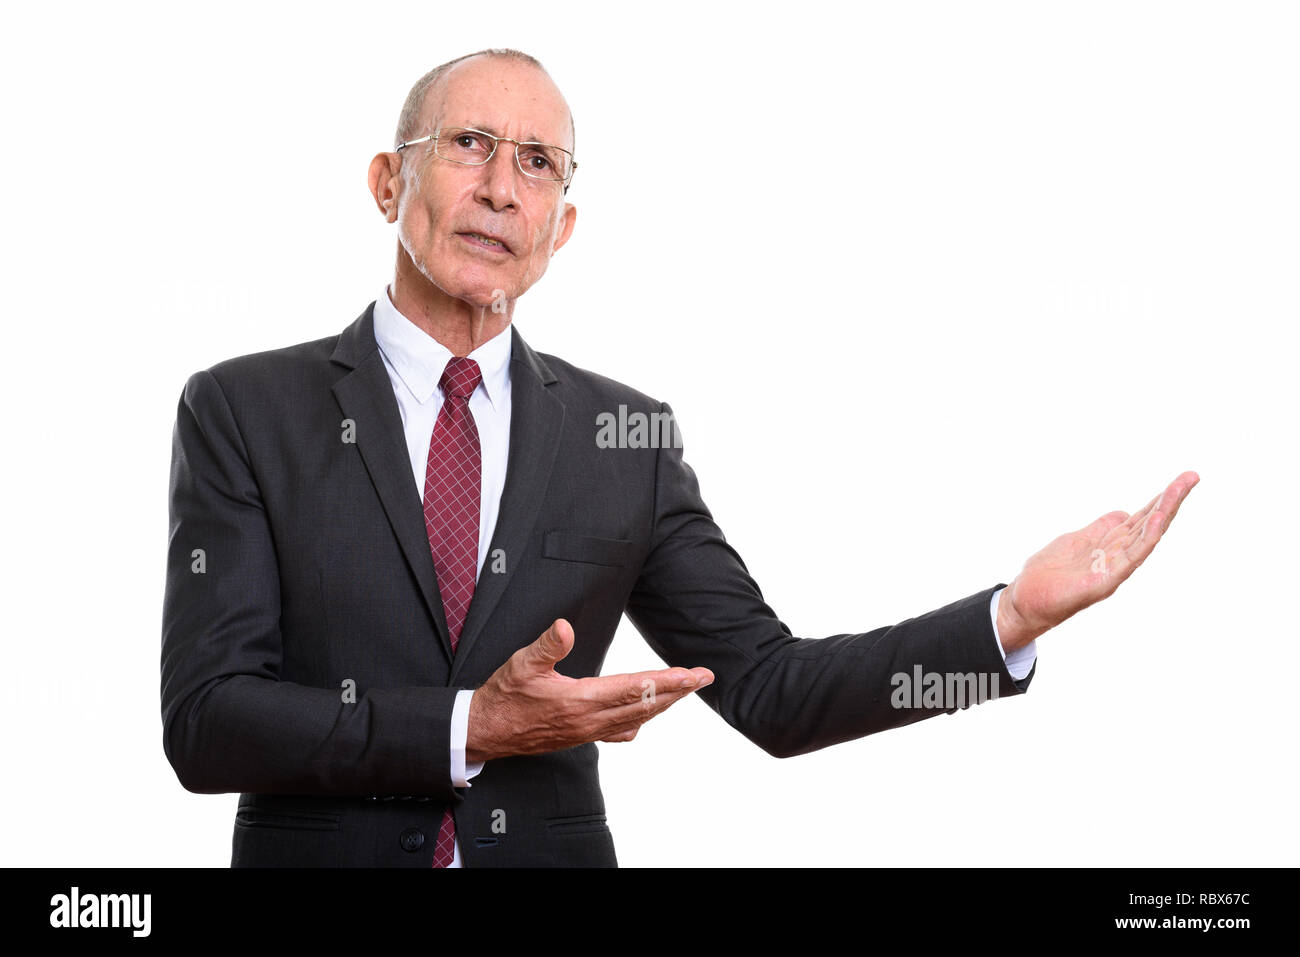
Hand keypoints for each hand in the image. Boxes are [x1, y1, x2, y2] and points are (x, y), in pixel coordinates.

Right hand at [465, 618, 714, 762]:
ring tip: (686, 690)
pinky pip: (621, 730)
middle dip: (678, 690)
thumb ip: (548, 645)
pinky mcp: (582, 736)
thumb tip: (566, 626)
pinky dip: (641, 719)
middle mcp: (590, 720)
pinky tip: (647, 713)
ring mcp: (588, 732)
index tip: (691, 674)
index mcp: (580, 700)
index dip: (666, 680)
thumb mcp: (521, 664)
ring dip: (665, 703)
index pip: (634, 688)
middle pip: (645, 704)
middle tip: (704, 677)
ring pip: (637, 718)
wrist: (486, 732)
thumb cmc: (504, 696)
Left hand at [997, 471, 1199, 652]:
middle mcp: (1118, 555)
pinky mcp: (1105, 581)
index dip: (1162, 498)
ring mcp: (1114, 568)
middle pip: (1150, 523)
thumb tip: (1123, 513)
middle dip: (1171, 499)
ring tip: (1180, 488)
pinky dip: (1145, 539)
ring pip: (1145, 536)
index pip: (1142, 517)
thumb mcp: (1077, 540)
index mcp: (1111, 544)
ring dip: (1164, 512)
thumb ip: (1101, 527)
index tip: (1184, 479)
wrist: (1026, 600)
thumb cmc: (1049, 574)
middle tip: (1192, 476)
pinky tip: (1156, 519)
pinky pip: (1130, 557)